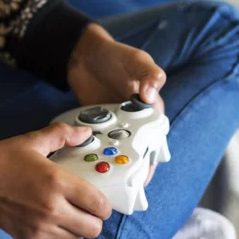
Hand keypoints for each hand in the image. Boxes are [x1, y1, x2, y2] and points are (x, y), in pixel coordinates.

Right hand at [0, 123, 111, 238]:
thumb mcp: (32, 141)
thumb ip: (62, 135)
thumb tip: (84, 133)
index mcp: (57, 183)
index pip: (100, 205)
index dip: (104, 204)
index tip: (99, 199)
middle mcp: (52, 209)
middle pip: (94, 229)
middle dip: (94, 219)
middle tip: (86, 208)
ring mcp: (39, 228)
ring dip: (76, 228)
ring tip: (66, 212)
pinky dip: (57, 236)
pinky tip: (48, 221)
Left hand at [68, 23, 167, 184]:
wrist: (84, 53)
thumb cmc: (115, 54)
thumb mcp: (136, 60)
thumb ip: (148, 73)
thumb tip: (151, 94)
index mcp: (151, 109)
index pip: (154, 141)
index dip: (149, 162)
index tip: (142, 178)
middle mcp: (134, 120)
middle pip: (135, 151)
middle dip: (127, 169)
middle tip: (118, 184)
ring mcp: (114, 123)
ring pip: (114, 149)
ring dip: (108, 161)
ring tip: (100, 176)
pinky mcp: (96, 124)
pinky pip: (97, 141)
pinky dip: (92, 151)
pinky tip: (85, 161)